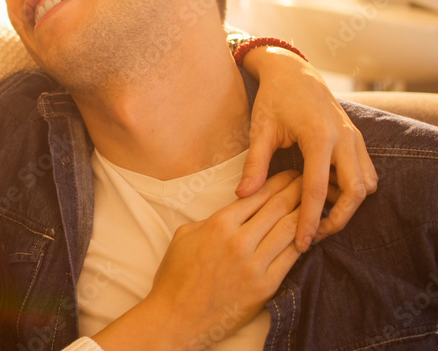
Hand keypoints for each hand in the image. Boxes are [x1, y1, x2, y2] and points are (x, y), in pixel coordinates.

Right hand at [90, 171, 304, 349]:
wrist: (177, 317)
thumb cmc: (176, 276)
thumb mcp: (185, 236)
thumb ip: (211, 219)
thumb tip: (233, 212)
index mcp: (218, 224)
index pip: (256, 195)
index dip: (277, 182)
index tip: (289, 174)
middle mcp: (239, 241)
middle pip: (277, 208)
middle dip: (296, 191)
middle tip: (311, 181)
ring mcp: (254, 265)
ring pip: (288, 230)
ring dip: (305, 214)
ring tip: (316, 204)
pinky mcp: (265, 287)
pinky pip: (290, 259)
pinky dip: (303, 243)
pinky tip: (310, 234)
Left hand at [237, 46, 377, 251]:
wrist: (293, 72)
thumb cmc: (274, 99)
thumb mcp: (260, 130)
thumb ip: (254, 164)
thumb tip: (243, 196)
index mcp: (317, 136)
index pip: (317, 189)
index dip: (310, 220)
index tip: (302, 242)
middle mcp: (343, 138)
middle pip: (354, 192)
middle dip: (339, 219)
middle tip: (315, 235)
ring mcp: (354, 138)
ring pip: (366, 184)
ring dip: (349, 205)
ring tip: (321, 216)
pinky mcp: (356, 139)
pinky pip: (366, 172)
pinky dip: (354, 189)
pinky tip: (329, 195)